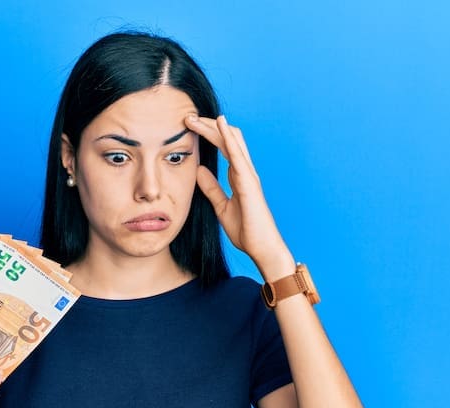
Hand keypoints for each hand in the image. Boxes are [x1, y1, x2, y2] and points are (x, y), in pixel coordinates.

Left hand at [184, 114, 295, 277]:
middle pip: (227, 139)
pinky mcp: (249, 182)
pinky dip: (229, 138)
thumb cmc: (246, 230)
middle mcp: (245, 171)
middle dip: (207, 126)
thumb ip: (212, 188)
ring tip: (195, 117)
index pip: (223, 147)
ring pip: (232, 141)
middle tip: (187, 117)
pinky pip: (237, 155)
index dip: (208, 134)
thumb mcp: (221, 206)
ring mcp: (248, 175)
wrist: (262, 248)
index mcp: (238, 176)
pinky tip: (219, 124)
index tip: (189, 126)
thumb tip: (199, 171)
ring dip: (214, 127)